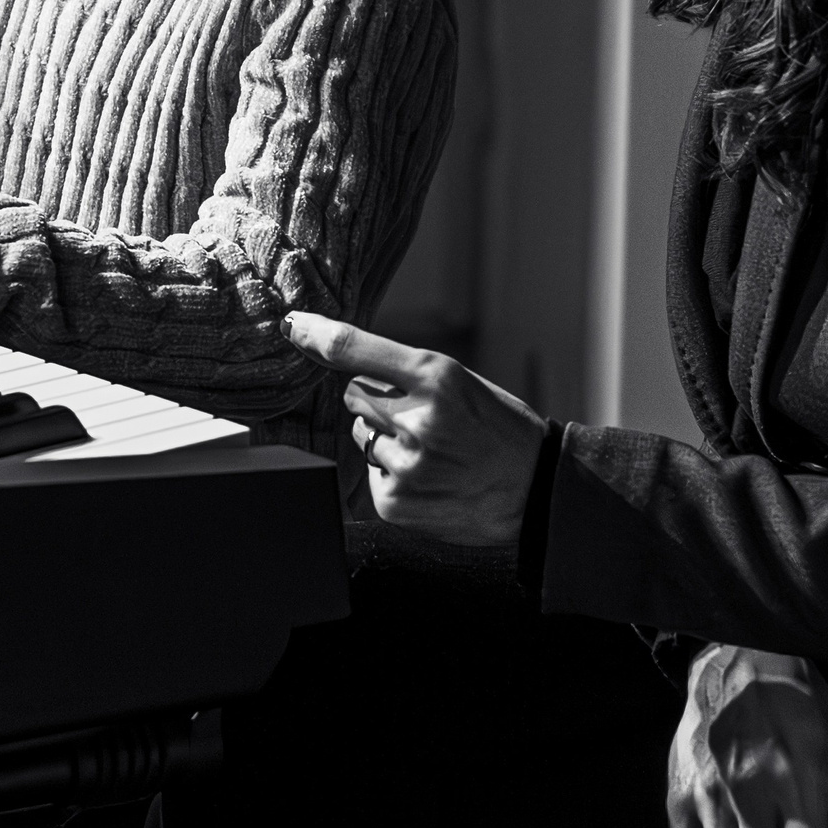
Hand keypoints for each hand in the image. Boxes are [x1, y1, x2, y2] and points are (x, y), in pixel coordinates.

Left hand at [281, 313, 545, 545]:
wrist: (534, 490)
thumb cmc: (497, 428)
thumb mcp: (462, 382)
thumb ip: (407, 372)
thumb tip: (342, 362)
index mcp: (437, 377)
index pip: (357, 350)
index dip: (318, 335)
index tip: (292, 326)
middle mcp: (416, 419)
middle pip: (353, 394)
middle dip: (378, 401)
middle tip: (422, 416)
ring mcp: (404, 465)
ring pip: (362, 435)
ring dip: (386, 440)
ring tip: (434, 452)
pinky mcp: (394, 502)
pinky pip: (370, 473)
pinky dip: (392, 475)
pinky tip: (430, 478)